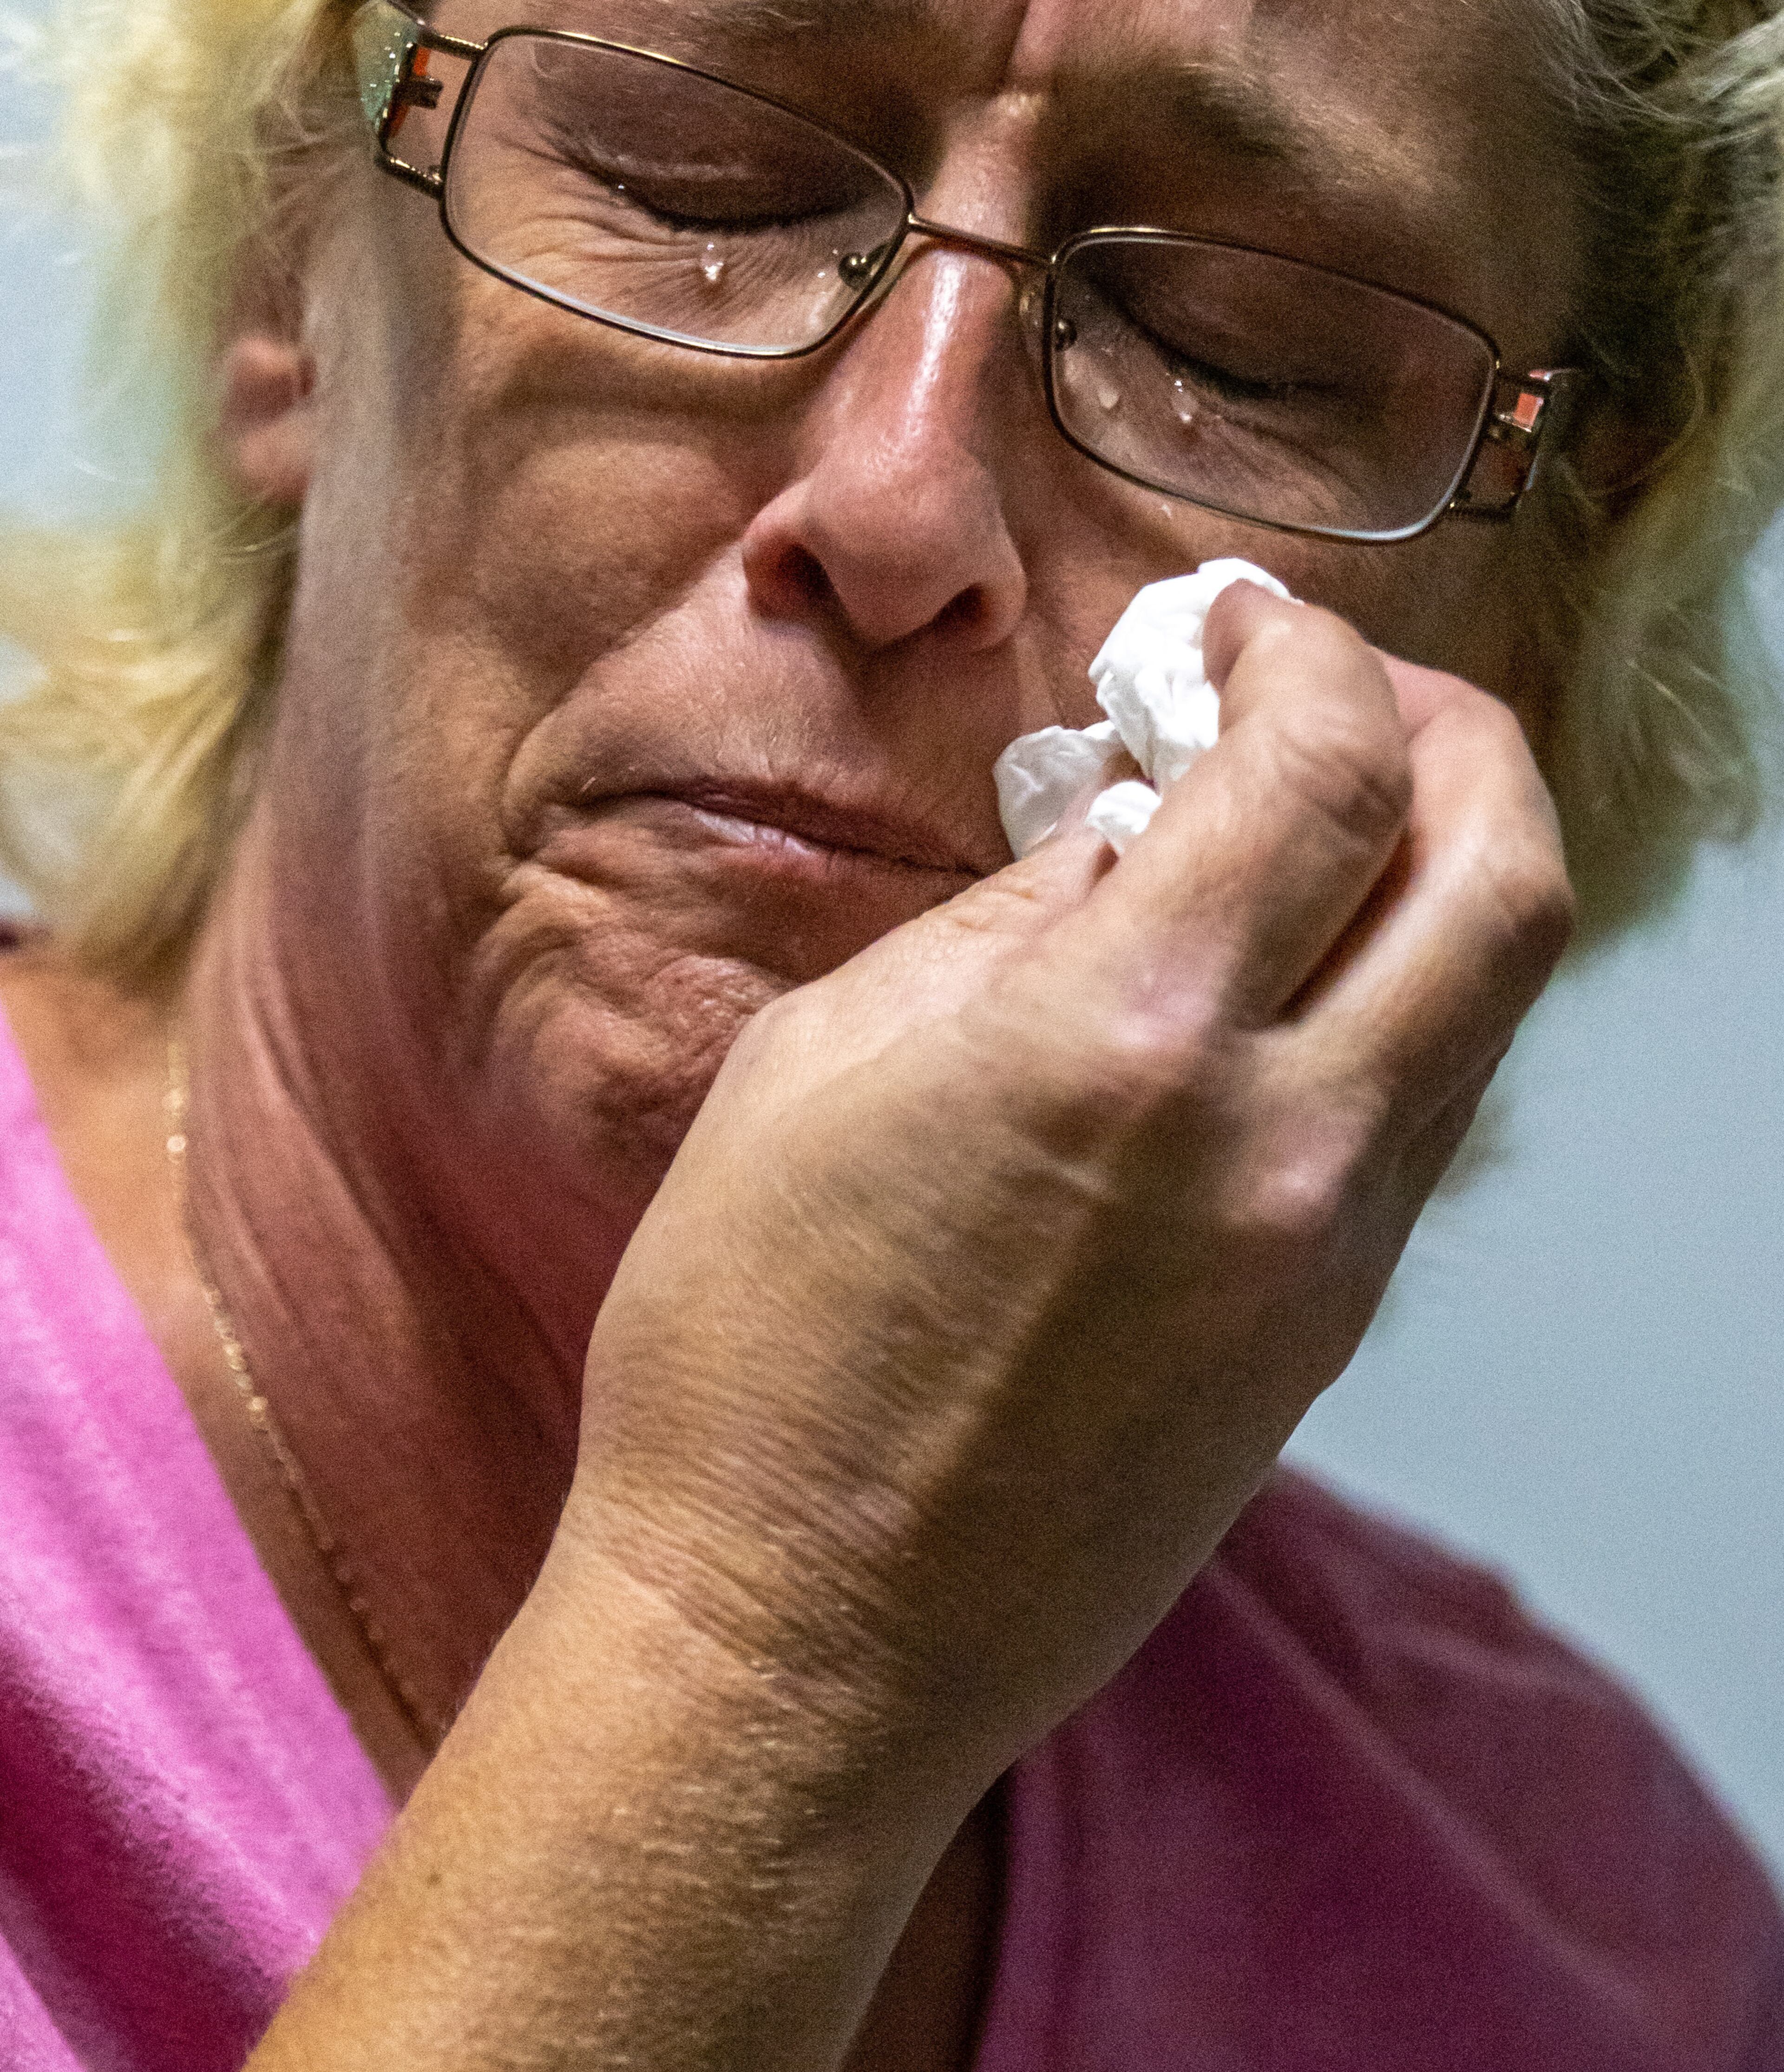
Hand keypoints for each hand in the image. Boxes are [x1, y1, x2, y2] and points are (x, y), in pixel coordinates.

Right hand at [567, 583, 1574, 1816]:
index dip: (1307, 651)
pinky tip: (1274, 978)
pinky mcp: (1327, 1338)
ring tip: (1312, 822)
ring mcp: (1329, 1253)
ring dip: (1435, 864)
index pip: (1329, 766)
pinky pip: (1419, 1110)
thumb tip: (1131, 829)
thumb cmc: (751, 1345)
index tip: (1243, 626)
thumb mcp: (829, 1057)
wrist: (796, 1640)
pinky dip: (1390, 994)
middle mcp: (1281, 1139)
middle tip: (1347, 692)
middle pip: (1501, 868)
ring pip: (1487, 995)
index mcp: (1128, 1038)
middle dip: (1453, 732)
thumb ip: (1009, 918)